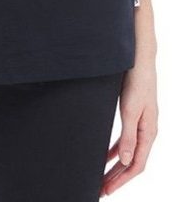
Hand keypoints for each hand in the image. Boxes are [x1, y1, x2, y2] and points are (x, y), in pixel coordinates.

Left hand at [99, 59, 157, 195]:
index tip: (107, 190)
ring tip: (102, 177)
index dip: (121, 180)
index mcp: (149, 133)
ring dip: (115, 166)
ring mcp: (141, 124)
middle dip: (116, 177)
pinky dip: (115, 150)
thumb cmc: (137, 82)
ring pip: (128, 152)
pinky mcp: (133, 116)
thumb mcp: (130, 110)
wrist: (139, 60)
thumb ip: (128, 136)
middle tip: (100, 189)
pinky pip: (125, 140)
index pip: (136, 165)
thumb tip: (125, 161)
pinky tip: (105, 156)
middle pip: (132, 162)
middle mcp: (146, 131)